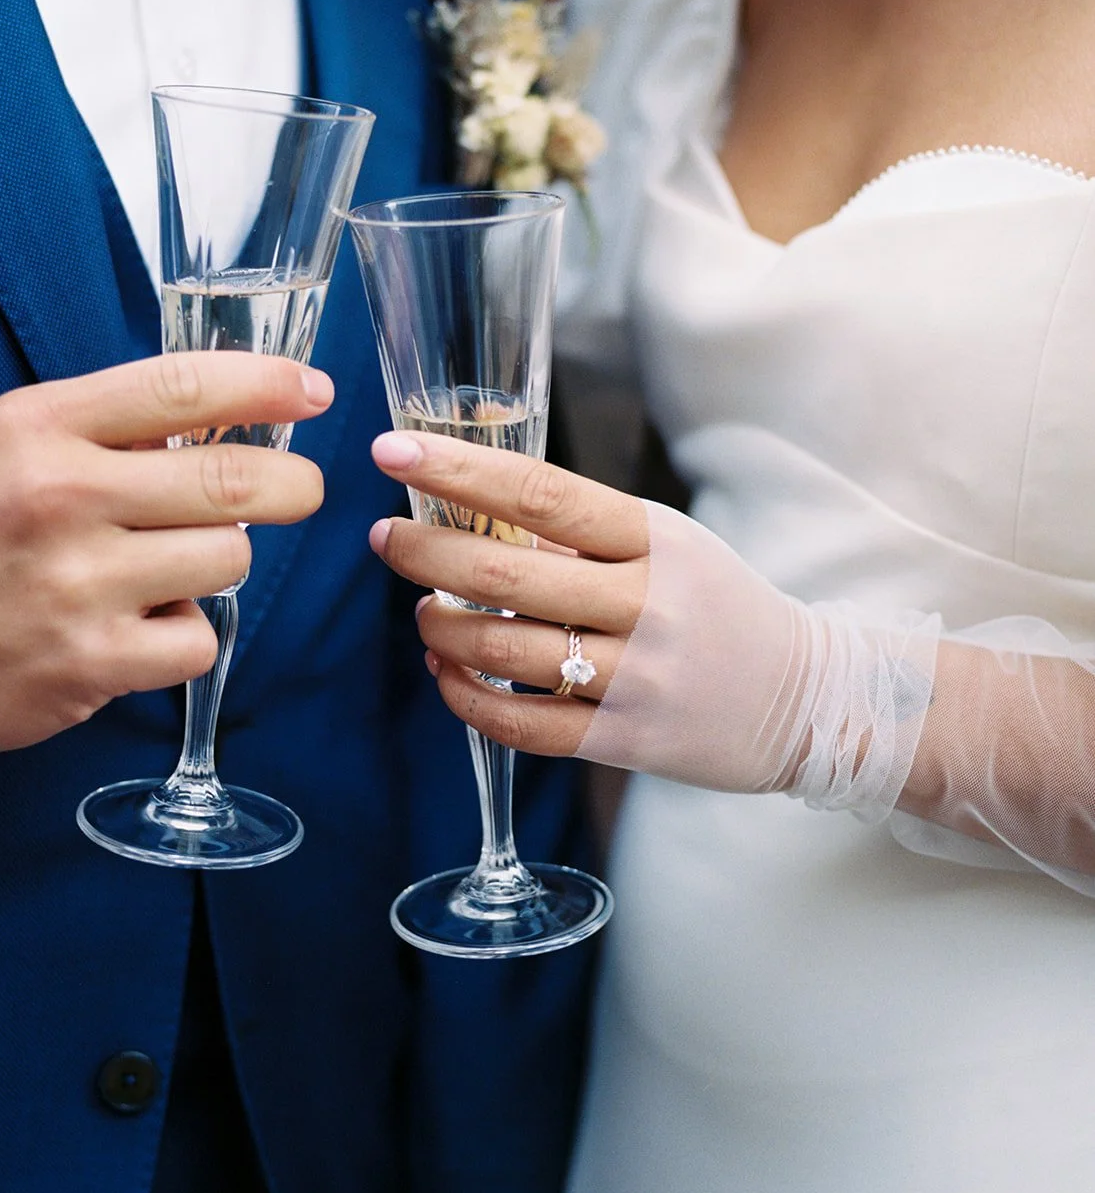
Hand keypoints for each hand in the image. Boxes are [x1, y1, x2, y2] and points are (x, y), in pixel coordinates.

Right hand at [0, 353, 331, 751]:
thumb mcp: (10, 440)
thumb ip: (109, 423)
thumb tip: (228, 415)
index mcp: (42, 428)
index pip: (183, 388)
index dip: (267, 384)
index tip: (314, 391)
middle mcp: (63, 497)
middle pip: (236, 481)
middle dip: (294, 483)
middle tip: (300, 488)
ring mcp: (79, 586)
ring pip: (227, 560)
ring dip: (217, 561)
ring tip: (167, 565)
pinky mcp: (91, 664)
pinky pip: (199, 641)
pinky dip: (183, 635)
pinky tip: (138, 625)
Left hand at [369, 429, 937, 809]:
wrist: (806, 698)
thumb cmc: (718, 605)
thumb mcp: (668, 544)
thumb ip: (582, 532)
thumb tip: (477, 508)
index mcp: (655, 538)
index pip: (541, 492)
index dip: (460, 471)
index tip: (394, 453)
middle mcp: (648, 603)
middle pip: (508, 574)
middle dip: (428, 552)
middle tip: (387, 538)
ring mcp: (638, 676)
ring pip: (506, 652)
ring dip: (442, 628)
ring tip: (423, 612)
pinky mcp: (627, 739)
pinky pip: (525, 724)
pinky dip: (469, 699)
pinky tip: (447, 676)